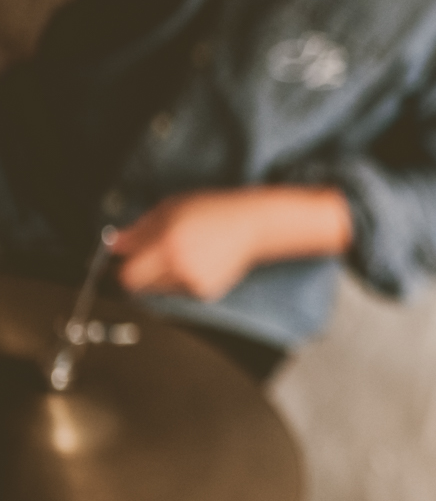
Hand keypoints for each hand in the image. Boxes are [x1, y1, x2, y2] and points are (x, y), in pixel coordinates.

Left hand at [113, 186, 353, 300]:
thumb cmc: (215, 211)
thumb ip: (140, 229)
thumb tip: (115, 244)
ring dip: (159, 275)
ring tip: (179, 254)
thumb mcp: (171, 208)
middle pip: (139, 285)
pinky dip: (179, 278)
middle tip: (149, 255)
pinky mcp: (205, 292)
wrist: (254, 225)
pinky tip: (194, 261)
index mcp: (168, 245)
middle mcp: (180, 268)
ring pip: (157, 289)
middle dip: (139, 271)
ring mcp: (194, 283)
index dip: (120, 267)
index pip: (128, 274)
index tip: (120, 260)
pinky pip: (177, 290)